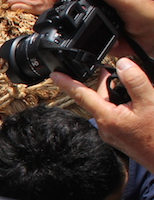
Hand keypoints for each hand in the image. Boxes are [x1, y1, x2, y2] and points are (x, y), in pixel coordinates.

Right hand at [51, 0, 153, 55]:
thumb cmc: (147, 15)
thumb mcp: (126, 0)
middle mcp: (96, 4)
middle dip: (55, 4)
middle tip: (48, 11)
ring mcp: (94, 21)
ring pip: (70, 19)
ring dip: (61, 21)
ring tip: (53, 24)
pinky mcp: (94, 38)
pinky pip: (79, 38)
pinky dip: (73, 39)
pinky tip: (70, 40)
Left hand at [51, 58, 153, 172]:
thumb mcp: (150, 102)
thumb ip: (135, 82)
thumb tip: (122, 64)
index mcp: (107, 117)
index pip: (81, 95)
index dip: (66, 83)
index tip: (54, 74)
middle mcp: (104, 126)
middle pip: (98, 97)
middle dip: (106, 83)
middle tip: (114, 70)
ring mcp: (111, 133)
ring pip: (108, 105)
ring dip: (117, 93)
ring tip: (132, 86)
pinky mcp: (119, 136)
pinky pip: (115, 114)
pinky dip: (123, 105)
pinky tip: (136, 102)